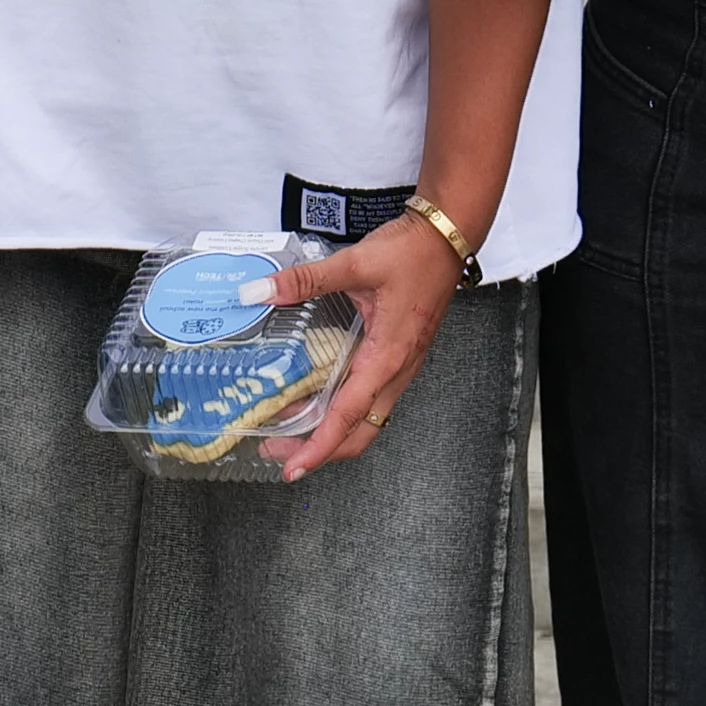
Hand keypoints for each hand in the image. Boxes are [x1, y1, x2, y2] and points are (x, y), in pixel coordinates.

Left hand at [260, 213, 467, 479]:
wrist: (447, 238)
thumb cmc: (411, 252)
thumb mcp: (355, 262)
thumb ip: (306, 279)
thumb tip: (258, 291)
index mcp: (388, 355)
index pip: (349, 414)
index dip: (319, 445)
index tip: (292, 467)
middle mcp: (398, 369)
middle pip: (361, 431)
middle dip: (320, 448)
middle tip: (277, 451)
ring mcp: (402, 366)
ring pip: (368, 418)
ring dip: (332, 431)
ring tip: (289, 429)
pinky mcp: (400, 356)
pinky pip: (373, 397)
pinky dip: (344, 410)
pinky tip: (317, 398)